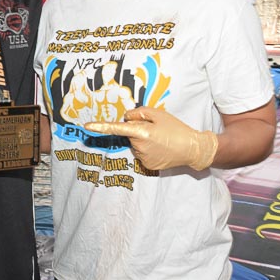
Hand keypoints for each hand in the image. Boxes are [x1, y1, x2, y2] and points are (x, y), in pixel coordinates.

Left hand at [85, 107, 217, 170]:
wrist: (192, 149)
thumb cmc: (176, 129)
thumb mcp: (159, 114)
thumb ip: (139, 113)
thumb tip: (126, 118)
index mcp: (141, 132)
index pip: (116, 128)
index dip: (100, 127)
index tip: (86, 127)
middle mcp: (139, 146)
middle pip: (130, 134)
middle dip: (138, 130)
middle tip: (155, 129)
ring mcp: (142, 158)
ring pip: (136, 144)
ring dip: (143, 140)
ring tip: (161, 139)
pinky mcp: (147, 166)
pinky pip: (141, 154)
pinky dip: (148, 150)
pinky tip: (161, 148)